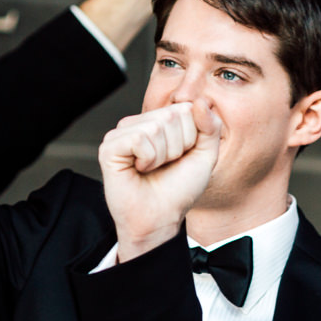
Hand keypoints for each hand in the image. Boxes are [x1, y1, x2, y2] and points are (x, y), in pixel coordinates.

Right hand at [98, 99, 220, 259]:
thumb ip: (210, 127)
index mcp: (161, 121)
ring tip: (153, 168)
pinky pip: (139, 139)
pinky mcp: (109, 146)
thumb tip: (200, 101)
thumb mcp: (205, 155)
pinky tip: (140, 169)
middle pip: (172, 116)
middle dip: (179, 147)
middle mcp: (140, 123)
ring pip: (156, 127)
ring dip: (163, 156)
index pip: (187, 108)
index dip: (193, 138)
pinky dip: (148, 159)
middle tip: (166, 165)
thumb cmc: (179, 189)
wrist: (161, 218)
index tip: (182, 157)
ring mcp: (122, 133)